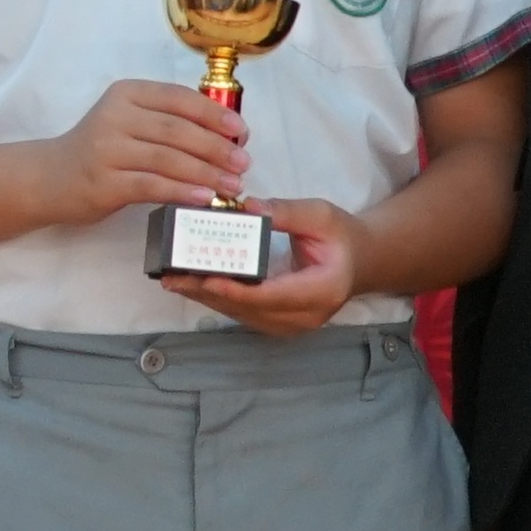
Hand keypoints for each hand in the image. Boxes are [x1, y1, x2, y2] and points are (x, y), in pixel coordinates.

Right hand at [51, 81, 249, 228]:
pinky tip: (203, 199)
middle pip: (176, 130)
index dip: (214, 114)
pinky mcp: (103, 181)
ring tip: (232, 185)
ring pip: (167, 158)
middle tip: (243, 164)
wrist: (50, 177)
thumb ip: (167, 122)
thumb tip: (226, 139)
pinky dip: (181, 191)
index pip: (178, 98)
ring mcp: (106, 149)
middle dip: (216, 147)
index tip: (241, 132)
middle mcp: (114, 116)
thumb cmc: (100, 150)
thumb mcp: (129, 123)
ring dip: (206, 173)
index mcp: (126, 94)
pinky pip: (151, 185)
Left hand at [185, 200, 361, 336]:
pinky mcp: (277, 322)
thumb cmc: (342, 236)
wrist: (359, 260)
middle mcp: (304, 315)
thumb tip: (248, 206)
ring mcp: (291, 324)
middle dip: (207, 293)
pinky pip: (242, 313)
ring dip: (205, 298)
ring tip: (172, 279)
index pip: (270, 296)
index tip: (204, 278)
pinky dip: (216, 299)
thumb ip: (286, 212)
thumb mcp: (321, 215)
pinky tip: (191, 285)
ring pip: (240, 314)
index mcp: (321, 290)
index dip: (235, 290)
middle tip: (171, 276)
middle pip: (248, 309)